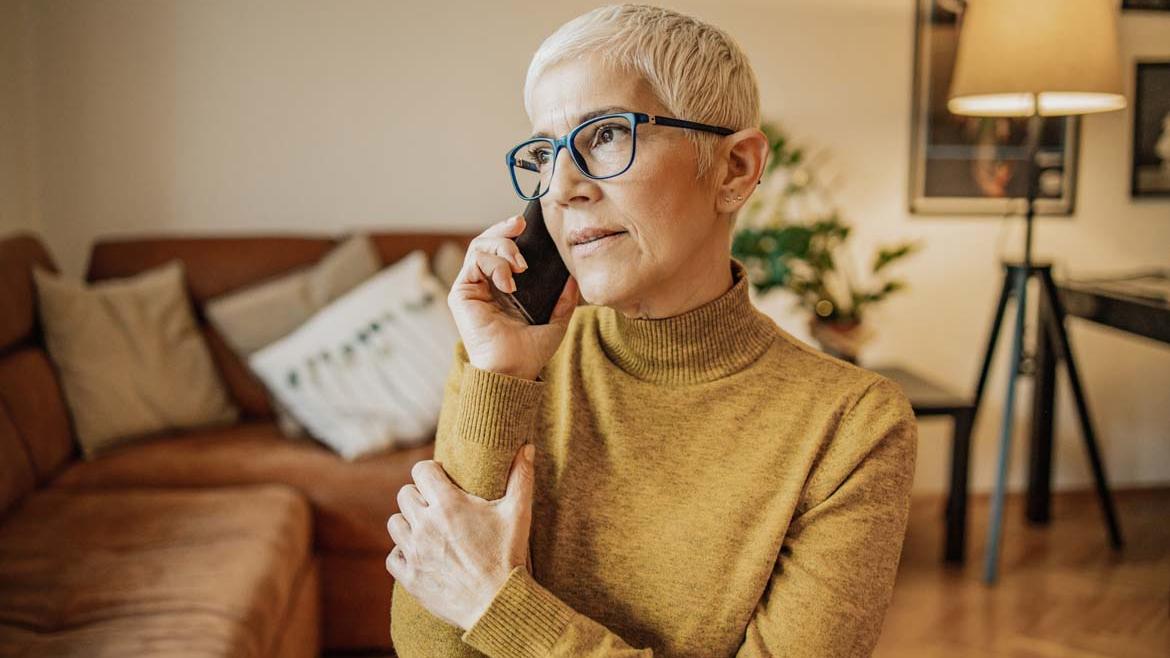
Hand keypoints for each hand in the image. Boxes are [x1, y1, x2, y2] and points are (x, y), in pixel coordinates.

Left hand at [386, 444, 536, 630]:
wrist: (498, 603)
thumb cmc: (508, 556)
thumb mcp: (518, 513)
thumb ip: (520, 477)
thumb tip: (526, 447)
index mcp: (448, 505)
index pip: (421, 471)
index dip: (430, 472)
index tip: (441, 478)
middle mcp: (425, 525)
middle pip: (405, 494)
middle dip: (419, 496)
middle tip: (436, 505)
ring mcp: (414, 551)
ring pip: (394, 523)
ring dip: (408, 522)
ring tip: (426, 528)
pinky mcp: (410, 577)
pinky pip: (392, 557)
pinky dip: (402, 554)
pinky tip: (419, 554)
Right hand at [449, 213, 578, 379]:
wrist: (513, 370)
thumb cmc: (530, 352)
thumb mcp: (556, 320)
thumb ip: (564, 299)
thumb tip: (573, 277)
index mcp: (503, 289)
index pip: (502, 251)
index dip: (511, 233)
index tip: (526, 224)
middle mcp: (485, 285)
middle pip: (487, 242)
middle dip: (504, 230)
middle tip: (520, 225)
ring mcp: (471, 288)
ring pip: (479, 247)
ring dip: (503, 247)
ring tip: (521, 265)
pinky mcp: (461, 293)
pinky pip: (474, 261)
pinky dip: (494, 264)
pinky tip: (510, 282)